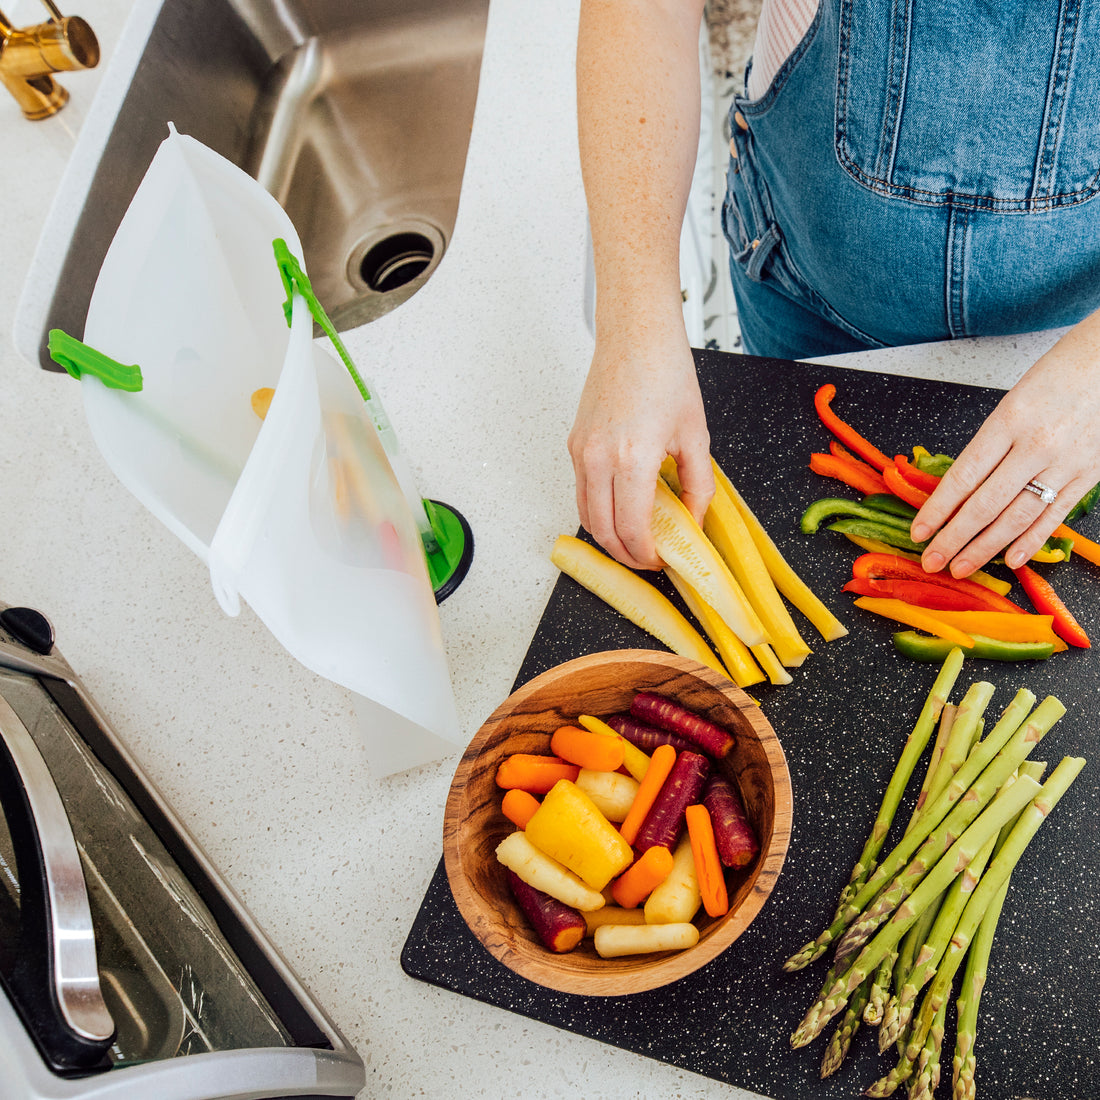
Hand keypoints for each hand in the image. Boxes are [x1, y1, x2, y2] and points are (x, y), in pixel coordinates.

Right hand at [569, 328, 713, 570]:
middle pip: (602, 530)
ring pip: (586, 515)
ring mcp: (581, 452)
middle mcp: (598, 458)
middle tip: (648, 559)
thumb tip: (694, 521)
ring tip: (635, 539)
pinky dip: (599, 510)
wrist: (636, 336)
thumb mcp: (695, 436)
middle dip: (625, 554)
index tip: (660, 561)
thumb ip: (697, 486)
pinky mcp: (574, 444)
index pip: (631, 529)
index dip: (646, 554)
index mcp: (632, 458)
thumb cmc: (665, 374)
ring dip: (608, 536)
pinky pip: (582, 491)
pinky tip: (622, 509)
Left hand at [911, 317, 1099, 576]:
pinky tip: (1010, 559)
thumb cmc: (1060, 372)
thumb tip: (959, 489)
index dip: (937, 510)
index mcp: (1008, 420)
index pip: (962, 477)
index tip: (918, 532)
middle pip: (985, 504)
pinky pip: (1055, 514)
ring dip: (985, 547)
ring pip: (1017, 516)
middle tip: (932, 561)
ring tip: (961, 567)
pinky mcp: (1090, 474)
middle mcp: (1036, 445)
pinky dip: (1031, 540)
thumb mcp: (1013, 400)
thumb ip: (990, 444)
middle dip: (954, 538)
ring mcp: (1065, 463)